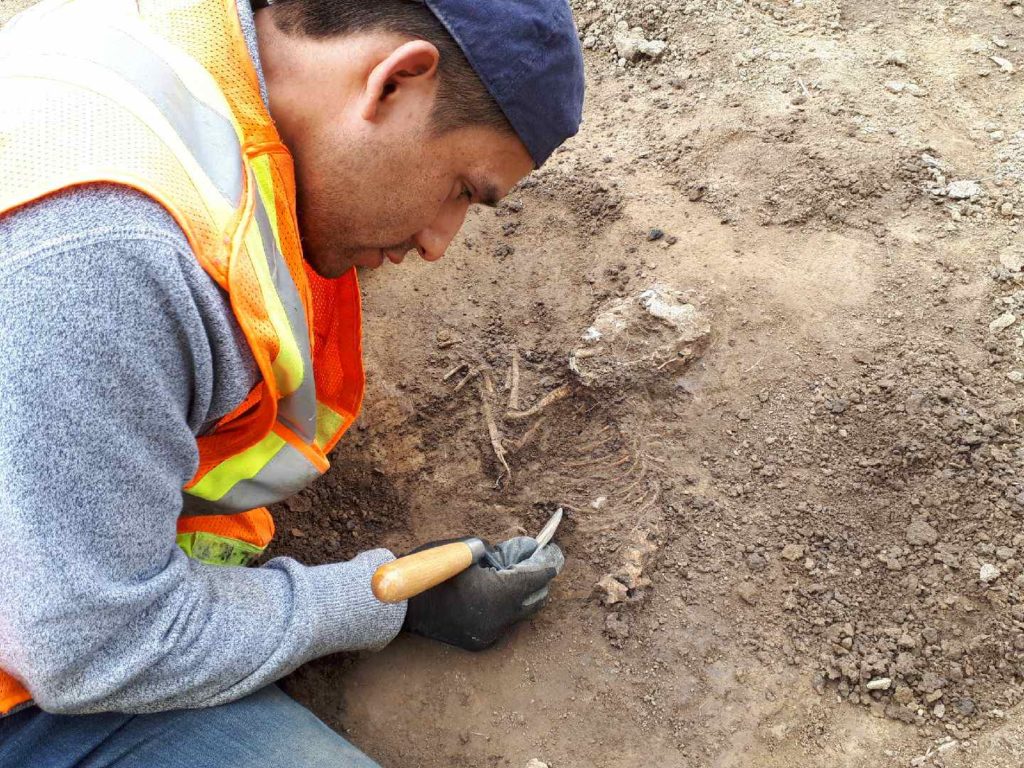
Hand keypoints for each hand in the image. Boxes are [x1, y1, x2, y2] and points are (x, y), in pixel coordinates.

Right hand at [403, 536, 564, 650]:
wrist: (399, 606)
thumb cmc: (430, 570)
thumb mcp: (465, 550)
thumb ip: (498, 551)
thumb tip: (523, 551)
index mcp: (496, 593)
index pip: (537, 577)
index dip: (548, 562)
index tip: (553, 551)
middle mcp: (499, 618)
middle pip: (536, 598)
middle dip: (538, 579)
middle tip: (535, 560)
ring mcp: (490, 633)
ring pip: (522, 613)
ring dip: (523, 593)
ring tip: (514, 574)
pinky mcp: (480, 641)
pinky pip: (504, 622)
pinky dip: (506, 606)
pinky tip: (494, 592)